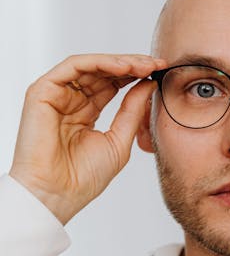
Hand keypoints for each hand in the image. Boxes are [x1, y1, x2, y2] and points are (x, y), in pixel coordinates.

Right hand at [9, 54, 165, 224]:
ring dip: (119, 61)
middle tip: (156, 64)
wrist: (58, 194)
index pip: (112, 85)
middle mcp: (70, 101)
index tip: (160, 71)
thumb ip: (133, 111)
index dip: (136, 76)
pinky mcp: (43, 91)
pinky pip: (74, 66)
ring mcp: (56, 95)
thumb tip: (149, 84)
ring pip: (90, 65)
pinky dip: (99, 63)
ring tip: (143, 65)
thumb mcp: (119, 140)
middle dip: (132, 65)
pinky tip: (123, 68)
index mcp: (86, 113)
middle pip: (103, 72)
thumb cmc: (83, 178)